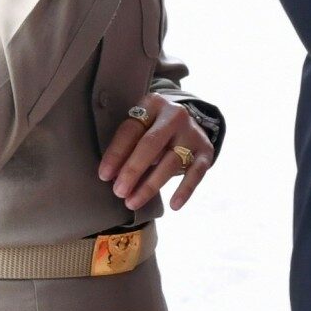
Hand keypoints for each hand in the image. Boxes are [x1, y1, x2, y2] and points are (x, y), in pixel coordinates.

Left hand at [98, 93, 216, 210]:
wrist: (190, 120)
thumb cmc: (154, 128)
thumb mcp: (141, 126)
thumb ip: (128, 146)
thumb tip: (112, 176)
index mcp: (153, 104)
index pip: (131, 130)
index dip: (116, 154)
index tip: (104, 176)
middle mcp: (175, 115)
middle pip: (151, 145)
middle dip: (132, 170)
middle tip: (119, 192)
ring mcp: (193, 133)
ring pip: (171, 162)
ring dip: (151, 185)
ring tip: (133, 202)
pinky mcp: (206, 150)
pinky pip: (196, 173)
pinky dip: (185, 190)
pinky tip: (174, 205)